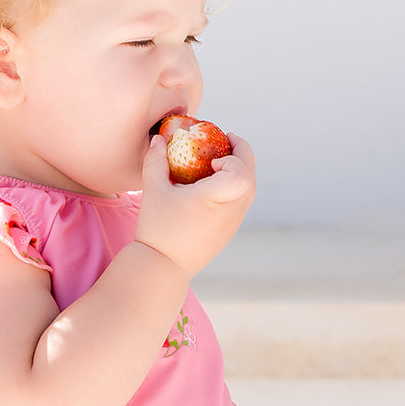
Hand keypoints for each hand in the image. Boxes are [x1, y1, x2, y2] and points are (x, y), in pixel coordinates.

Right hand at [134, 132, 255, 277]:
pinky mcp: (231, 231)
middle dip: (241, 153)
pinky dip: (236, 186)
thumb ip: (156, 160)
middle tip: (226, 140)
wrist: (163, 267)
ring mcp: (234, 223)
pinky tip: (215, 184)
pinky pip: (243, 202)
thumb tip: (159, 138)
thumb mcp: (153, 191)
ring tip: (220, 161)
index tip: (213, 158)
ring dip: (241, 169)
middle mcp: (231, 210)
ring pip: (250, 189)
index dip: (234, 157)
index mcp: (216, 198)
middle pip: (251, 175)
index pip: (242, 171)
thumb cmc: (157, 229)